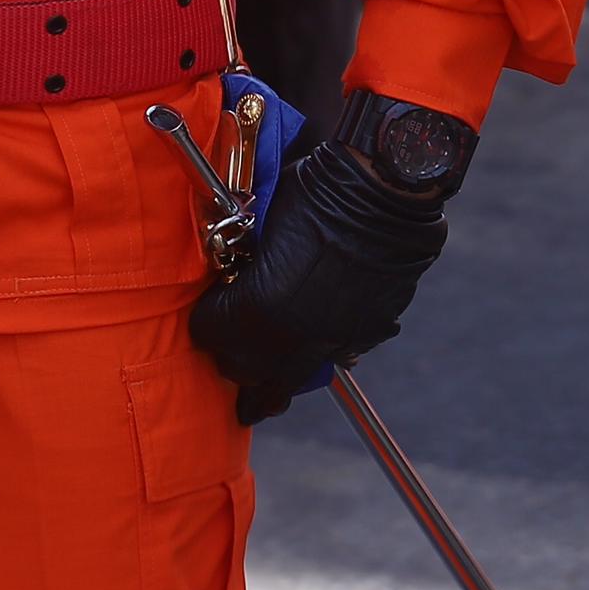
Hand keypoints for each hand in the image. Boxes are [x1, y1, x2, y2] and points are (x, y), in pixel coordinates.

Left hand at [188, 90, 473, 423]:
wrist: (382, 189)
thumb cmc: (313, 192)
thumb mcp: (260, 222)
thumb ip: (244, 262)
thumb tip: (233, 270)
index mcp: (256, 307)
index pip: (209, 333)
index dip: (206, 322)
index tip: (208, 313)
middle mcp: (292, 335)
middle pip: (244, 368)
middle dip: (232, 359)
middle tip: (227, 352)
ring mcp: (332, 338)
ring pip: (289, 380)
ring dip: (270, 386)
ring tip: (261, 400)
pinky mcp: (366, 331)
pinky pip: (333, 357)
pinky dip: (318, 354)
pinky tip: (312, 349)